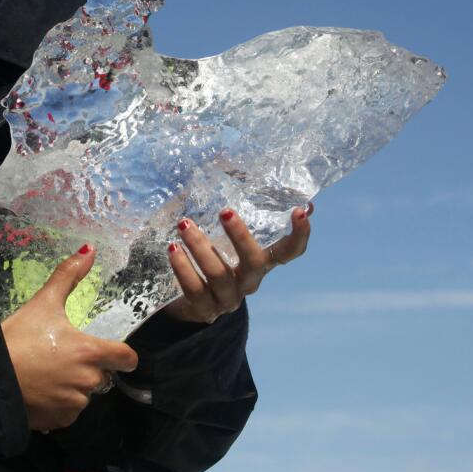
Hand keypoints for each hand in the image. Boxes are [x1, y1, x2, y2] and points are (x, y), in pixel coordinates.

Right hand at [0, 245, 139, 430]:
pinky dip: (57, 405)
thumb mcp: (43, 303)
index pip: (127, 358)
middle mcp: (88, 382)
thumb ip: (68, 276)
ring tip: (46, 375)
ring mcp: (73, 405)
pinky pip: (66, 413)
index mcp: (91, 352)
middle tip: (62, 357)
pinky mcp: (57, 422)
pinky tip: (39, 392)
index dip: (123, 355)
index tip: (114, 352)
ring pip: (83, 396)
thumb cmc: (17, 338)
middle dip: (88, 368)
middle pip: (102, 376)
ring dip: (72, 388)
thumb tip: (89, 249)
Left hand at [163, 204, 312, 322]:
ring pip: (219, 275)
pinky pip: (195, 289)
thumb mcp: (220, 234)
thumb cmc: (208, 256)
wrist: (185, 300)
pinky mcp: (204, 309)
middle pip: (254, 262)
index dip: (299, 235)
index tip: (300, 210)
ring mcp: (228, 298)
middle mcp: (249, 281)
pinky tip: (172, 248)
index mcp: (260, 262)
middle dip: (241, 236)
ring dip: (200, 247)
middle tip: (226, 211)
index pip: (289, 252)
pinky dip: (183, 267)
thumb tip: (228, 161)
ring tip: (183, 224)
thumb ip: (230, 207)